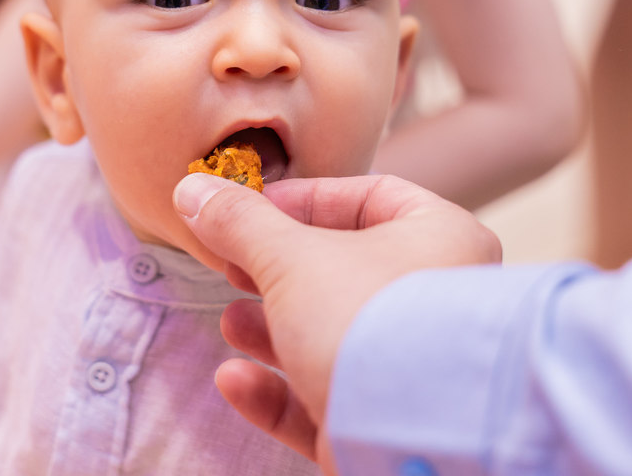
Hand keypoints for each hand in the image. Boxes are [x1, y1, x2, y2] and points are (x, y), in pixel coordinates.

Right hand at [172, 173, 501, 469]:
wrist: (411, 441)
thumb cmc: (369, 322)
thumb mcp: (291, 257)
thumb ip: (240, 223)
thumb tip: (192, 190)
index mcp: (439, 237)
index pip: (371, 197)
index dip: (304, 199)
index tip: (251, 210)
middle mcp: (435, 301)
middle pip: (343, 272)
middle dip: (276, 271)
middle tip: (230, 265)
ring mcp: (411, 366)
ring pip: (331, 339)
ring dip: (271, 331)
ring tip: (231, 322)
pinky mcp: (383, 423)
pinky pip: (325, 397)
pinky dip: (277, 390)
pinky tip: (234, 380)